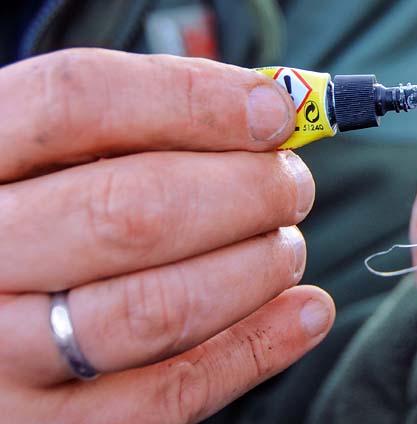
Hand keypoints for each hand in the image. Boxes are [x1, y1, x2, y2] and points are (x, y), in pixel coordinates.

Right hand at [0, 49, 334, 422]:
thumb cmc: (35, 219)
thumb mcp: (48, 156)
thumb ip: (138, 125)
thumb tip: (267, 107)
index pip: (77, 101)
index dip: (193, 99)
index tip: (272, 111)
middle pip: (129, 208)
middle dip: (244, 191)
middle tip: (291, 186)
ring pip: (155, 308)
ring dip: (254, 270)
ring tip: (285, 247)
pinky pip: (167, 395)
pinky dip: (256, 349)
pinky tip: (304, 312)